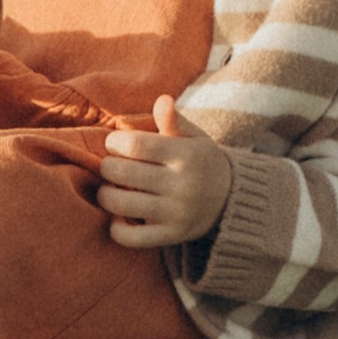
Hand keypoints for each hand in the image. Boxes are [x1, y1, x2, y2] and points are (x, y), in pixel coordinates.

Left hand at [94, 96, 230, 250]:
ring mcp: (176, 214)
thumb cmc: (201, 160)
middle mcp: (182, 186)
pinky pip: (134, 239)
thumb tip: (162, 100)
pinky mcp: (172, 236)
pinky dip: (117, 229)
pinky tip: (117, 216)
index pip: (137, 146)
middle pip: (125, 175)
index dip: (115, 143)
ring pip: (124, 206)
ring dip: (106, 196)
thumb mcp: (194, 136)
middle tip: (108, 166)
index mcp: (186, 155)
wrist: (231, 199)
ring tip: (109, 189)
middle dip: (107, 168)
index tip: (113, 144)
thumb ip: (174, 119)